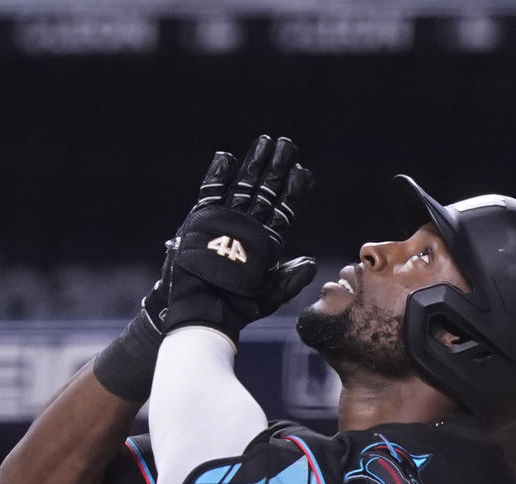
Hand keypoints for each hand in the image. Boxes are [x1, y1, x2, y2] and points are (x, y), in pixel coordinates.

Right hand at [163, 134, 314, 342]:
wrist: (203, 309)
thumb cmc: (236, 306)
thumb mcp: (269, 295)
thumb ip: (290, 279)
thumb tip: (311, 263)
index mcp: (266, 241)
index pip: (284, 210)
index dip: (294, 191)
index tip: (303, 172)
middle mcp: (248, 227)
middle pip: (265, 192)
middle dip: (277, 169)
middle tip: (287, 145)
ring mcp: (226, 221)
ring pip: (242, 187)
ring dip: (253, 164)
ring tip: (264, 142)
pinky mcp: (203, 219)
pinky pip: (211, 193)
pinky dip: (217, 176)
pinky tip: (226, 158)